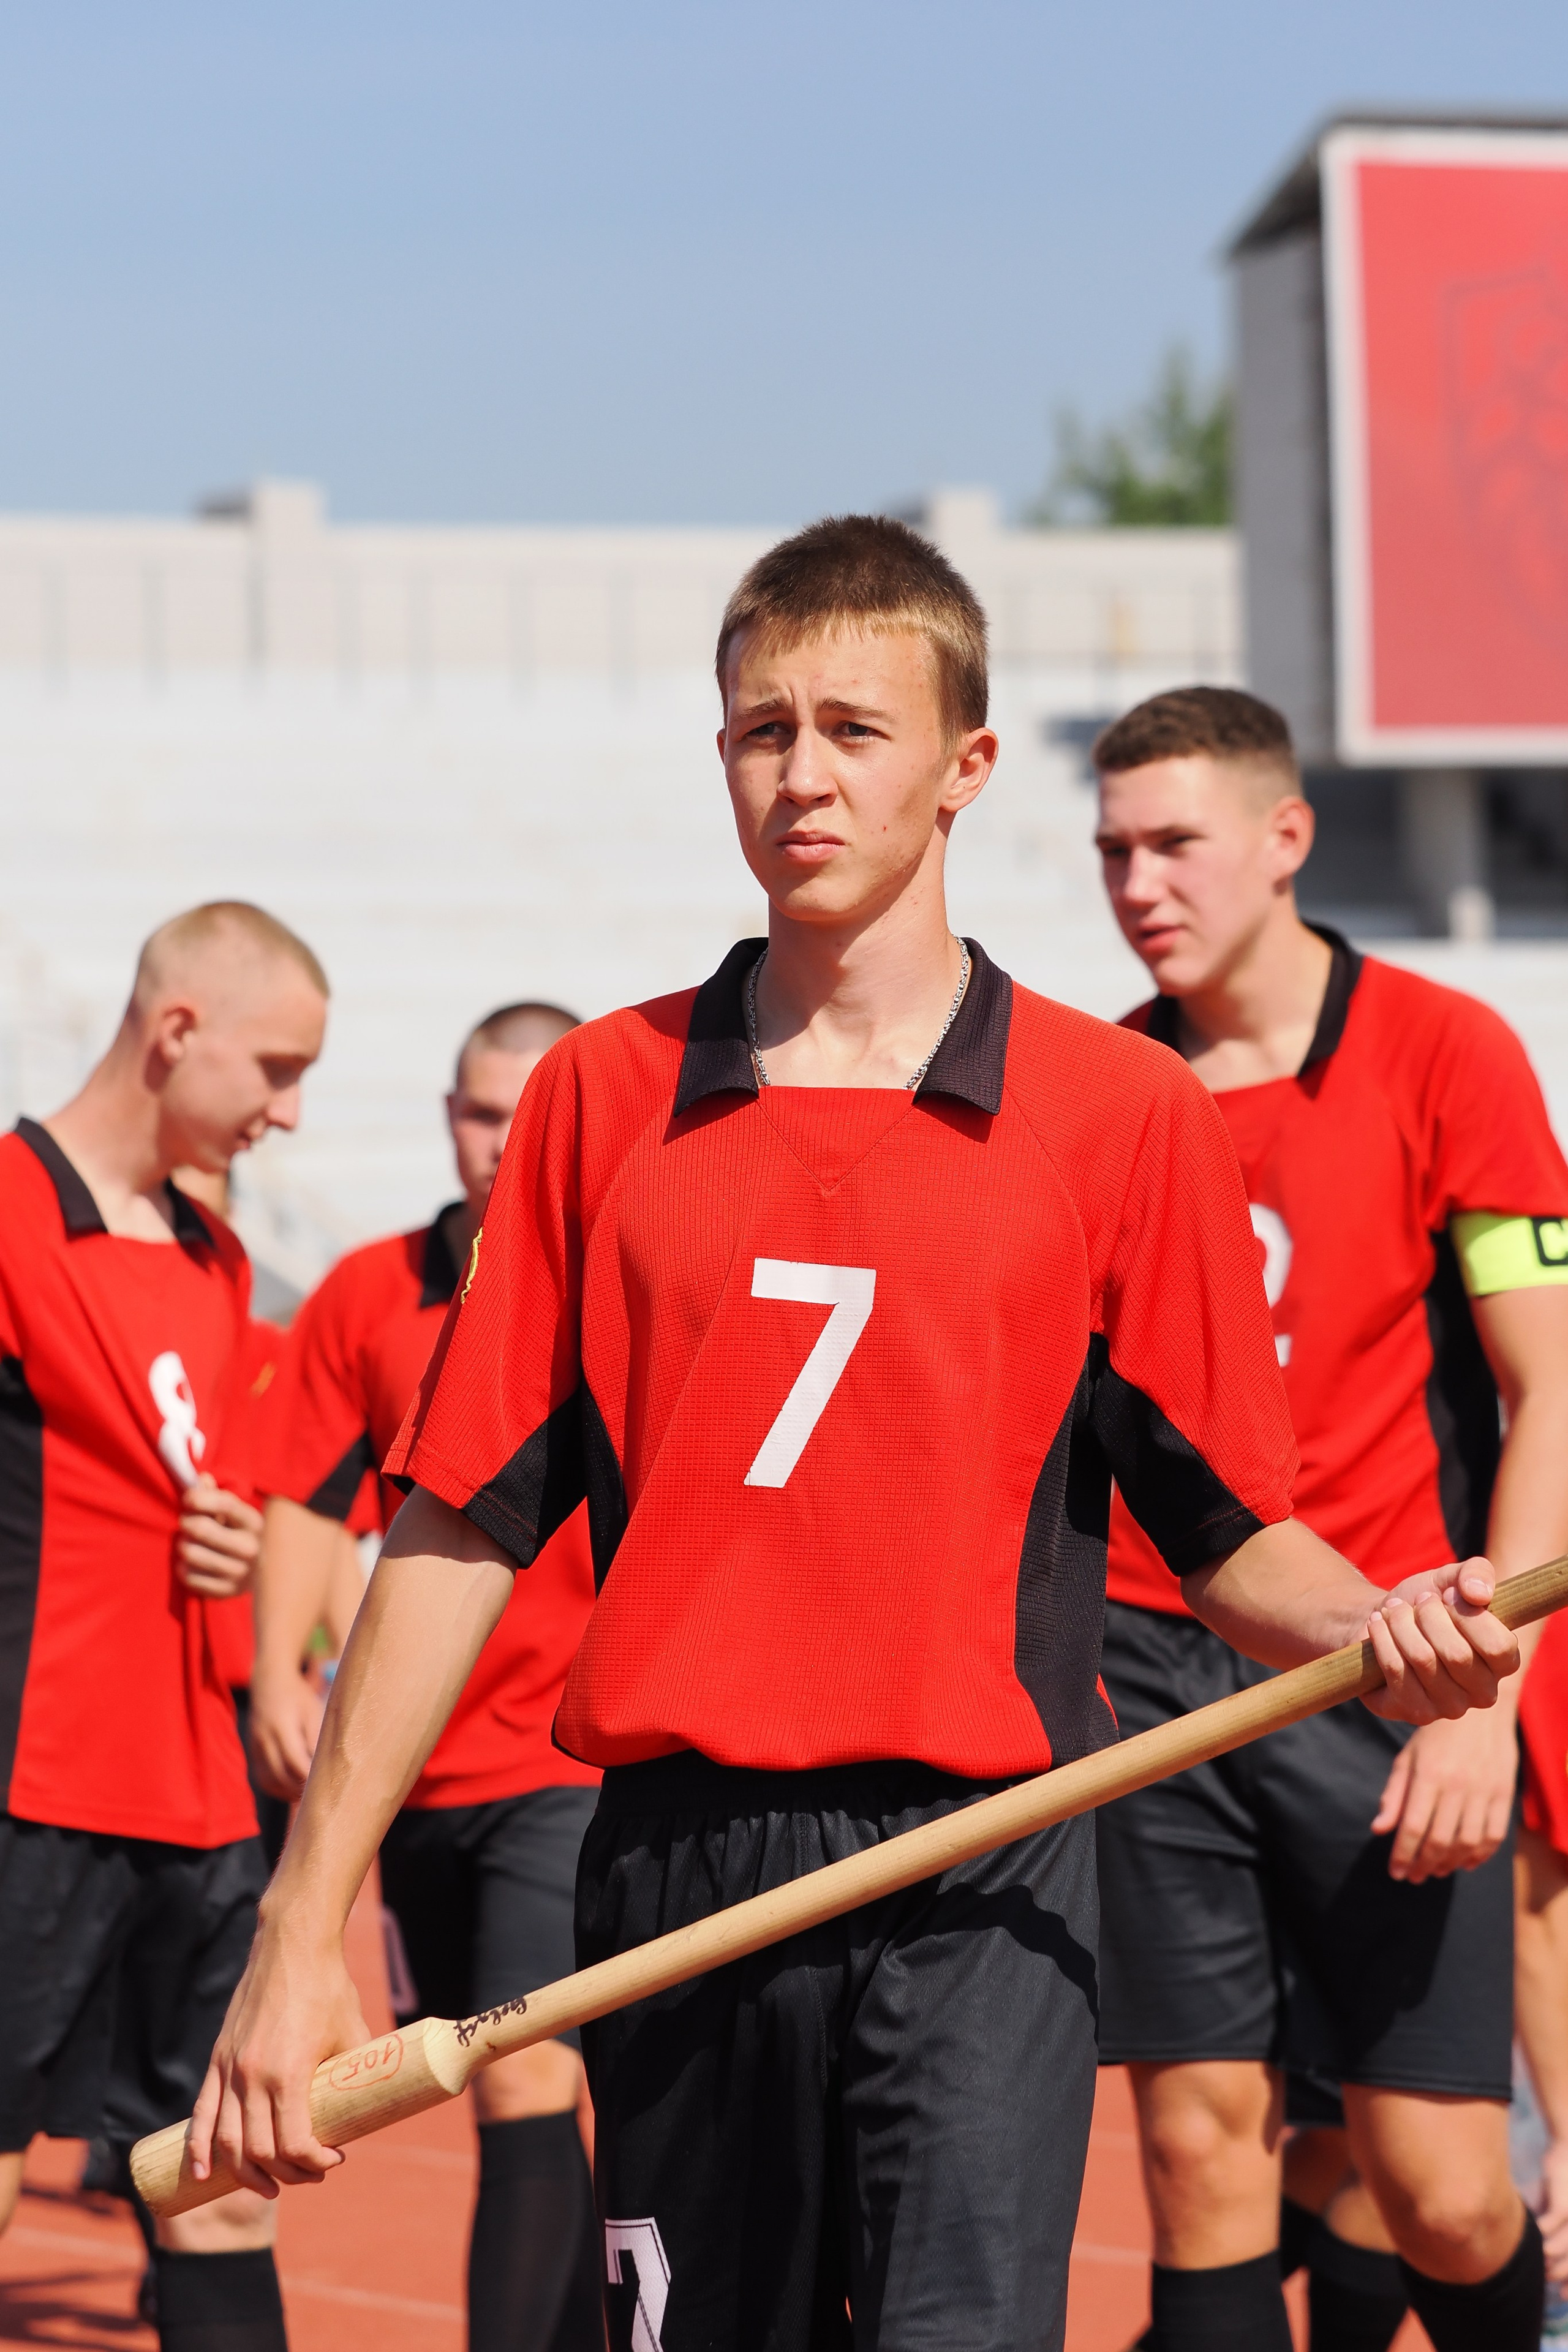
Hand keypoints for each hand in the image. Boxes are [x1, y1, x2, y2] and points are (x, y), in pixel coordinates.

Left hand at [178, 1477, 263, 1597]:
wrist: (263, 1576)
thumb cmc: (241, 1535)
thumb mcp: (236, 1515)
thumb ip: (217, 1496)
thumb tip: (202, 1478)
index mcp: (255, 1523)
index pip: (225, 1504)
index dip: (199, 1497)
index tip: (187, 1498)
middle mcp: (251, 1548)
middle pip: (201, 1528)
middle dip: (186, 1522)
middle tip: (186, 1522)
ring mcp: (239, 1572)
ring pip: (190, 1553)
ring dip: (182, 1545)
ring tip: (187, 1543)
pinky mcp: (226, 1592)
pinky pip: (189, 1577)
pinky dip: (183, 1568)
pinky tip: (190, 1563)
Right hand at [190, 1915, 369, 2193]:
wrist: (293, 1946)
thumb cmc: (330, 1989)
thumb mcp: (353, 2034)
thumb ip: (353, 2076)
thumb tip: (367, 2112)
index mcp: (288, 2073)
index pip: (293, 2143)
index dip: (315, 2162)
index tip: (336, 2158)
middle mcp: (252, 2076)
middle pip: (259, 2151)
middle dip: (287, 2174)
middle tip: (311, 2172)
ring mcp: (230, 2069)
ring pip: (227, 2141)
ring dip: (247, 2173)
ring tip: (271, 2184)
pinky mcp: (217, 2059)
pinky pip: (201, 2114)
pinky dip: (200, 2148)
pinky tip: (204, 2172)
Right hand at [247, 1659, 324, 1802]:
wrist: (269, 1682)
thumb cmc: (297, 1696)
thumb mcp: (312, 1710)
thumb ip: (315, 1737)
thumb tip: (322, 1765)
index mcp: (280, 1726)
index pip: (294, 1760)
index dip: (308, 1776)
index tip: (325, 1786)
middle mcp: (264, 1739)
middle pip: (280, 1774)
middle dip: (298, 1789)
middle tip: (319, 1796)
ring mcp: (254, 1747)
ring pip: (268, 1780)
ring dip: (287, 1792)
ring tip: (306, 1796)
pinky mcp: (252, 1751)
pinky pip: (261, 1777)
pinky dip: (276, 1788)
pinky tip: (291, 1789)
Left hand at [1360, 1557, 1517, 1726]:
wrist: (1384, 1618)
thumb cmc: (1425, 1602)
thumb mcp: (1451, 1578)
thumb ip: (1476, 1572)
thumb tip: (1479, 1593)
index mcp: (1504, 1662)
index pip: (1499, 1647)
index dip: (1468, 1615)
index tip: (1446, 1595)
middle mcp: (1482, 1693)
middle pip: (1457, 1655)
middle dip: (1428, 1616)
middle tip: (1416, 1603)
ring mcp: (1448, 1708)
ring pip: (1424, 1661)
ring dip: (1401, 1624)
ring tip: (1393, 1611)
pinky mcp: (1412, 1711)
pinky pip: (1396, 1671)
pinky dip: (1382, 1639)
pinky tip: (1378, 1624)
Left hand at [1371, 1704, 1518, 1880]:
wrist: (1480, 1713)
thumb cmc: (1435, 1736)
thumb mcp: (1407, 1758)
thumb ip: (1394, 1794)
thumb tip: (1379, 1830)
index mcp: (1428, 1774)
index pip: (1413, 1826)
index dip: (1403, 1854)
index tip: (1396, 1872)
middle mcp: (1457, 1785)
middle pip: (1439, 1839)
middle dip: (1423, 1864)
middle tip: (1414, 1877)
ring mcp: (1484, 1790)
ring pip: (1467, 1841)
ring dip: (1450, 1863)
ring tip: (1436, 1870)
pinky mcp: (1504, 1794)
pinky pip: (1494, 1834)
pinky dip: (1480, 1854)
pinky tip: (1465, 1862)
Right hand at [1541, 2137, 1567, 2284]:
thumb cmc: (1564, 2177)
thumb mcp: (1561, 2205)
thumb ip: (1553, 2223)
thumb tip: (1540, 2244)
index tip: (1561, 2295)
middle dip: (1564, 2274)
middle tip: (1548, 2280)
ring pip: (1566, 2246)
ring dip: (1552, 2258)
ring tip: (1540, 2265)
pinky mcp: (1565, 2203)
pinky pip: (1552, 2225)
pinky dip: (1542, 2234)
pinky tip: (1534, 2239)